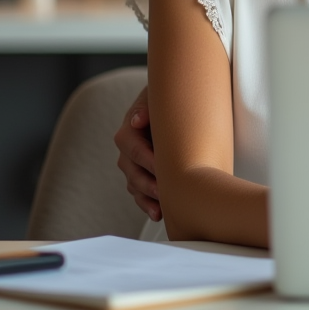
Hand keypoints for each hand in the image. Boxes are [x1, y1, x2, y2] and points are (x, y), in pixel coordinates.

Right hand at [114, 85, 161, 220]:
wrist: (179, 105)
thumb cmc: (172, 98)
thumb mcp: (160, 96)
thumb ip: (149, 106)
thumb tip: (138, 120)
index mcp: (130, 128)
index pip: (131, 145)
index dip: (145, 158)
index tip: (161, 166)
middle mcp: (129, 148)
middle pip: (131, 170)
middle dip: (147, 182)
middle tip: (164, 191)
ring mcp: (134, 164)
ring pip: (134, 184)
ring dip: (147, 197)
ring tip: (163, 207)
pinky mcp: (144, 176)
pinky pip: (140, 194)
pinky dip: (148, 204)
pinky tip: (159, 213)